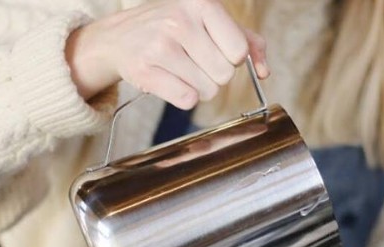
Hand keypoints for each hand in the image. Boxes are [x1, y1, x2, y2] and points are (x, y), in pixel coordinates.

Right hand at [65, 0, 267, 108]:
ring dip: (199, 88)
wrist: (119, 37)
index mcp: (201, 4)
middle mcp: (180, 21)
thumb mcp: (209, 22)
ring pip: (208, 91)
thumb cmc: (173, 29)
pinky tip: (170, 81)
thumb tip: (264, 71)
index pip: (239, 51)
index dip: (232, 59)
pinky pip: (186, 100)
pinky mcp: (146, 71)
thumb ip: (246, 41)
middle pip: (225, 75)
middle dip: (214, 76)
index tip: (216, 52)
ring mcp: (160, 46)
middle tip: (195, 63)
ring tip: (181, 71)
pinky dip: (183, 97)